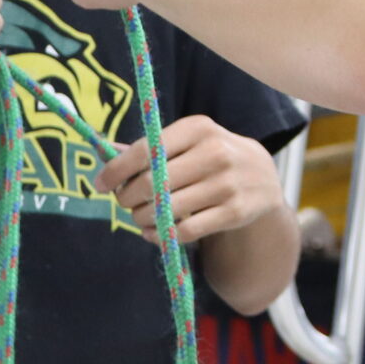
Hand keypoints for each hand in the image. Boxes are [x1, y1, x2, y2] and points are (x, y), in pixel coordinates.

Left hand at [97, 116, 287, 247]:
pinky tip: (156, 232)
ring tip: (141, 217)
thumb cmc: (213, 156)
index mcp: (198, 128)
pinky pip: (184, 232)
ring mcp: (227, 184)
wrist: (264, 178)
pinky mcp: (234, 212)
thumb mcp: (189, 141)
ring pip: (165, 210)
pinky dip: (161, 235)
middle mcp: (215, 153)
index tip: (100, 183)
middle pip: (152, 183)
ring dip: (142, 218)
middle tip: (124, 202)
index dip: (116, 170)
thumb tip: (106, 153)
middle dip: (127, 197)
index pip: (146, 150)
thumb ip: (151, 147)